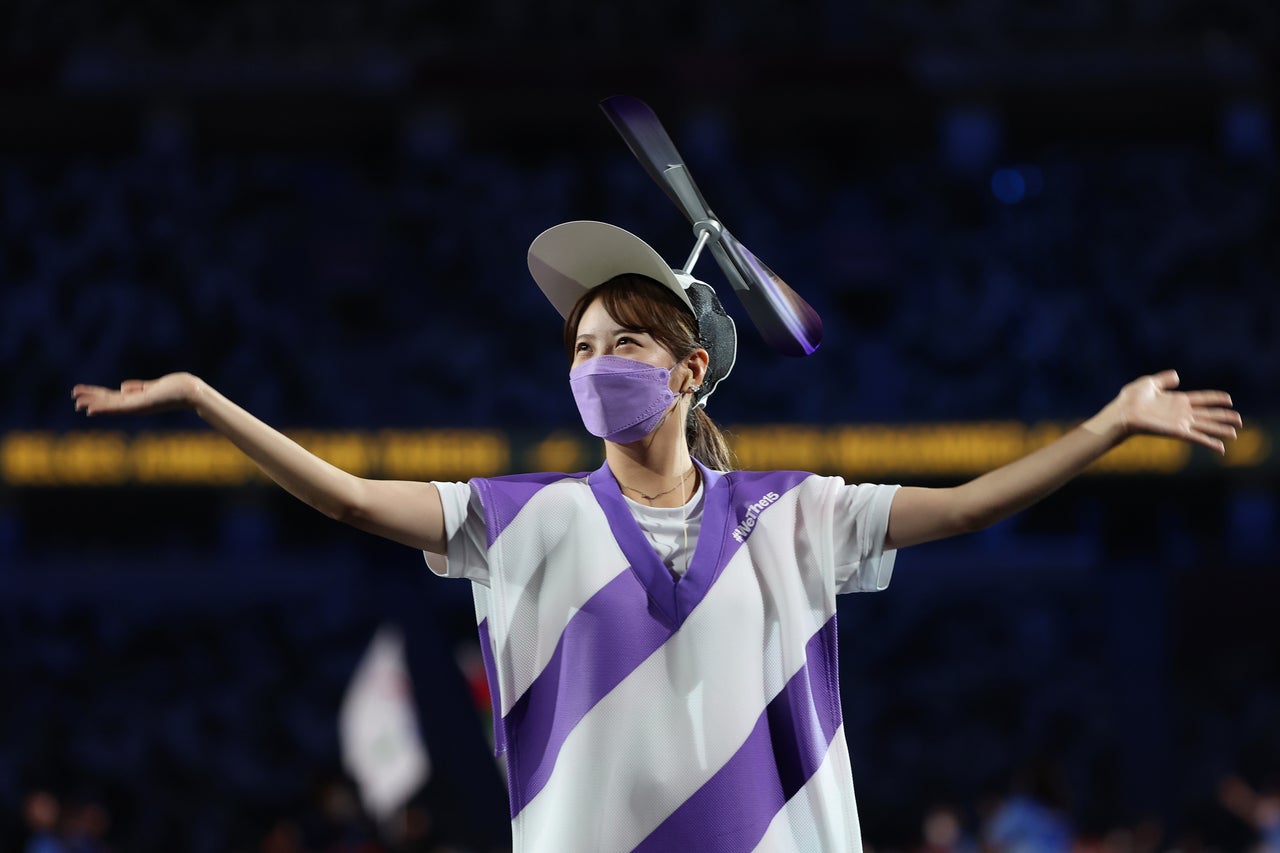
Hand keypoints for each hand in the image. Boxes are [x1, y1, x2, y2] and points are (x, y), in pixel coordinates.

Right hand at [72, 373, 202, 416]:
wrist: (191, 392)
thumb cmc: (177, 388)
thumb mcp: (153, 386)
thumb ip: (138, 387)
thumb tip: (121, 387)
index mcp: (137, 399)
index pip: (112, 397)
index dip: (96, 395)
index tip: (80, 393)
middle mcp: (135, 405)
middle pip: (108, 402)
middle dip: (91, 399)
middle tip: (74, 398)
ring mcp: (137, 406)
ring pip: (110, 406)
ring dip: (93, 404)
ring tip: (77, 403)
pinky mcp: (140, 405)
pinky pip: (118, 408)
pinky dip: (104, 408)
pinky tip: (91, 409)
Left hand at [1086, 370, 1240, 453]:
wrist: (1122, 412)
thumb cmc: (1130, 398)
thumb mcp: (1149, 383)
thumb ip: (1164, 379)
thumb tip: (1177, 375)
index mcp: (1177, 400)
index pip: (1202, 398)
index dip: (1215, 398)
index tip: (1229, 399)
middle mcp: (1181, 413)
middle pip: (1208, 414)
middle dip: (1224, 417)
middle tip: (1240, 420)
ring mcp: (1180, 423)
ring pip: (1206, 426)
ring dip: (1221, 430)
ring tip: (1235, 433)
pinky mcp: (1177, 432)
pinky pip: (1197, 438)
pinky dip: (1209, 443)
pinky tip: (1221, 448)